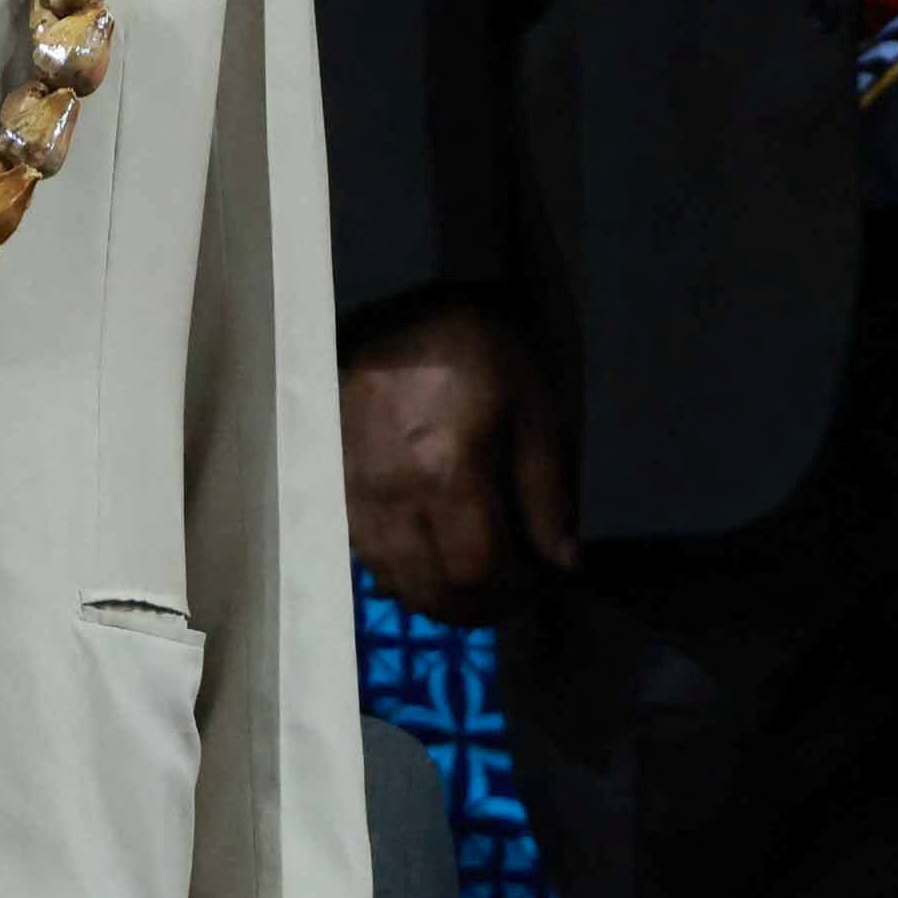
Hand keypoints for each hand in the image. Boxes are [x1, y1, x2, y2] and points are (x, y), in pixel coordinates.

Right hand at [343, 298, 575, 619]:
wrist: (402, 292)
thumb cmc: (480, 347)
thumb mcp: (534, 407)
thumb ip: (548, 491)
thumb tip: (563, 563)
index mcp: (445, 471)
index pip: (477, 571)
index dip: (513, 594)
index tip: (539, 583)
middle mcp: (391, 492)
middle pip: (432, 590)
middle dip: (480, 605)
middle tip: (512, 590)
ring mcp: (354, 491)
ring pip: (395, 581)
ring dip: (440, 596)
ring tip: (475, 578)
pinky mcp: (335, 483)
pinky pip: (367, 554)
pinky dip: (404, 570)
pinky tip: (432, 551)